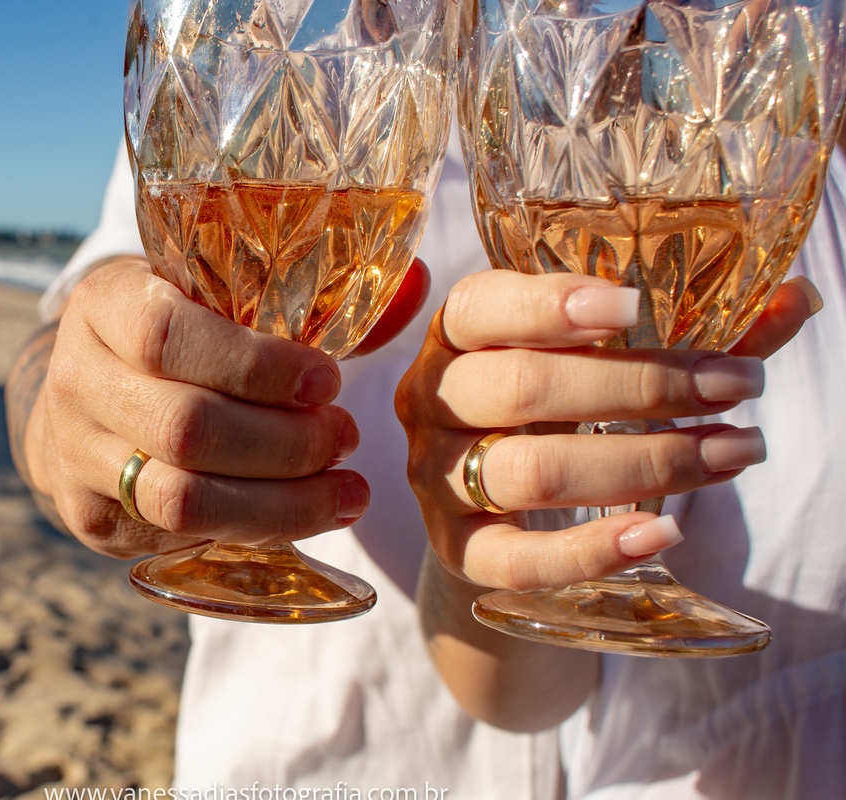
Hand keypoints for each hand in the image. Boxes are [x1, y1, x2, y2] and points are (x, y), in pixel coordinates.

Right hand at [8, 255, 427, 558]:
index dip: (257, 366)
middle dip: (287, 444)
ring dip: (281, 503)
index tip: (327, 381)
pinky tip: (302, 515)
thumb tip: (423, 286)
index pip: (170, 335)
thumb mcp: (215, 297)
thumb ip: (312, 298)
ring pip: (182, 499)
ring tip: (345, 489)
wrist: (84, 394)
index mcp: (105, 303)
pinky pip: (176, 536)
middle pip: (188, 428)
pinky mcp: (86, 513)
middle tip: (347, 438)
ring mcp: (72, 453)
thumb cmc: (174, 336)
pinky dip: (253, 531)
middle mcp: (75, 378)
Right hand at [396, 269, 820, 591]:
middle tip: (735, 387)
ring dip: (643, 462)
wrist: (494, 510)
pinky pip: (517, 558)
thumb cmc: (554, 411)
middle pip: (522, 386)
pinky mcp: (459, 549)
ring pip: (531, 470)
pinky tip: (663, 534)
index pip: (481, 306)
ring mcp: (437, 478)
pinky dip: (592, 550)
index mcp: (457, 335)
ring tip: (732, 453)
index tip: (636, 307)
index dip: (549, 304)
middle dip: (641, 386)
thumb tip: (796, 299)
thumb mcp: (598, 362)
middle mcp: (431, 400)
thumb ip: (687, 334)